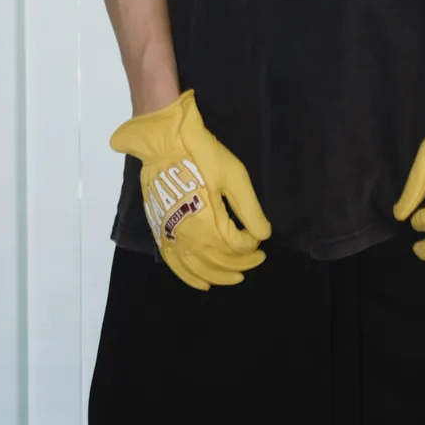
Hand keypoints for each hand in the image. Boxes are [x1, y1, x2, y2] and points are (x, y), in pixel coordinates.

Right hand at [110, 90, 271, 290]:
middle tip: (257, 260)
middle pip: (217, 261)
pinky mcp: (160, 231)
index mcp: (208, 221)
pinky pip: (174, 263)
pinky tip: (202, 283)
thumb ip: (249, 209)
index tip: (258, 238)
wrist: (164, 141)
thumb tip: (264, 235)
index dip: (250, 247)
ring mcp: (171, 234)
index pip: (234, 247)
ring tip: (236, 277)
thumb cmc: (202, 155)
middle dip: (240, 264)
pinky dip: (188, 276)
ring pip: (197, 267)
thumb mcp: (234, 176)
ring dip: (218, 276)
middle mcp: (188, 234)